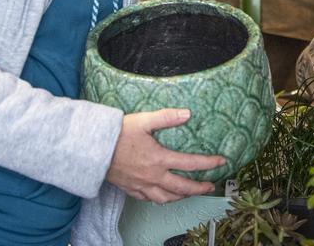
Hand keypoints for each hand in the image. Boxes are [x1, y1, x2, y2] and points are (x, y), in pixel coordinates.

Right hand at [106, 108, 225, 203]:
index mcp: (159, 159)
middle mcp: (153, 176)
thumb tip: (187, 113)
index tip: (221, 162)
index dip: (209, 164)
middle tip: (211, 186)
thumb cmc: (117, 134)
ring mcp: (141, 185)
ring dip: (181, 197)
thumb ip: (167, 117)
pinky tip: (163, 196)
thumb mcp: (143, 120)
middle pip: (182, 188)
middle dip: (199, 188)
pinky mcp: (131, 189)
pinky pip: (149, 199)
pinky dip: (160, 199)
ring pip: (166, 198)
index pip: (190, 164)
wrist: (92, 150)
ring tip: (190, 193)